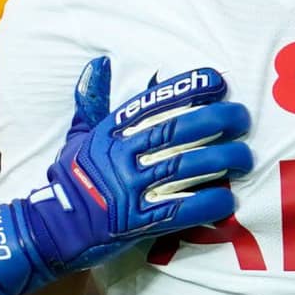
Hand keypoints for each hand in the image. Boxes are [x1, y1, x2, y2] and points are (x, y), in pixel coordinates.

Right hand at [0, 58, 251, 294]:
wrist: (49, 230)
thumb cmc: (69, 180)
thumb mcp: (77, 136)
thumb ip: (92, 102)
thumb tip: (97, 64)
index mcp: (109, 133)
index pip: (153, 103)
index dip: (187, 89)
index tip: (217, 81)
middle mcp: (119, 157)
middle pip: (175, 132)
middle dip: (215, 121)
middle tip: (243, 117)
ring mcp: (127, 190)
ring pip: (183, 169)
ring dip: (220, 161)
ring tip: (245, 156)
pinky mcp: (135, 223)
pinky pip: (178, 211)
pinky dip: (205, 204)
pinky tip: (228, 199)